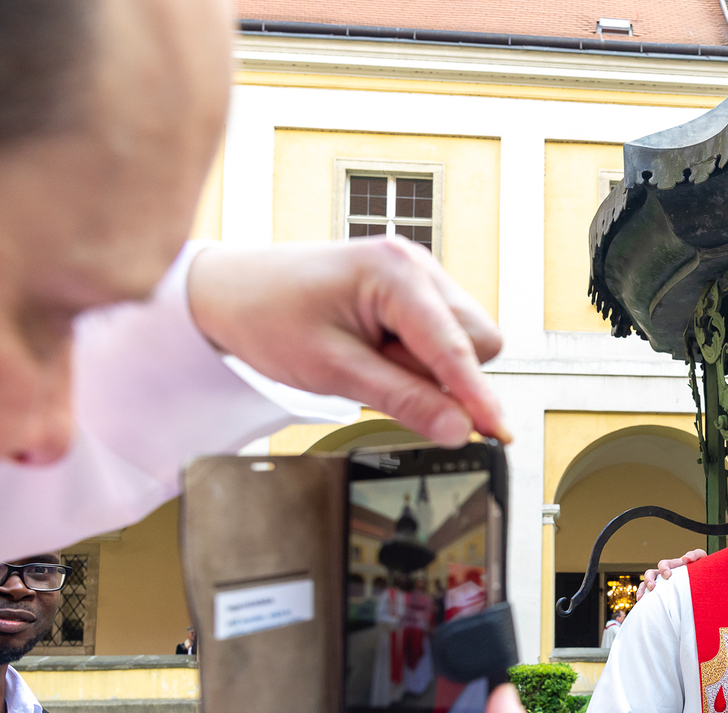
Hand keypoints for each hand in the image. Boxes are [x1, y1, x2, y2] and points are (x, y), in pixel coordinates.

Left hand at [187, 238, 506, 446]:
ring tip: (370, 360)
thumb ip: (402, 399)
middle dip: (444, 375)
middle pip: (475, 341)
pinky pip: (442, 336)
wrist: (231, 290)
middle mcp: (416, 265)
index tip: (497, 432)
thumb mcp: (333, 370)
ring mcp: (418, 275)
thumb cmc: (269, 315)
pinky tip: (377, 351)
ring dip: (428, 367)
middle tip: (378, 377)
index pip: (456, 346)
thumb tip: (456, 428)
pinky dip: (417, 357)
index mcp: (396, 271)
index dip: (477, 395)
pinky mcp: (413, 291)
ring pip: (464, 341)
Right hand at [633, 549, 706, 602]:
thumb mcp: (701, 560)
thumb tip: (685, 558)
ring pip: (645, 584)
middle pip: (650, 573)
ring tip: (642, 598)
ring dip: (642, 589)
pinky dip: (642, 597)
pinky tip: (641, 602)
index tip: (668, 575)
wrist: (703, 585)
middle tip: (652, 587)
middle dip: (649, 579)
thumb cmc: (701, 571)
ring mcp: (661, 585)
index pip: (664, 564)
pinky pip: (648, 595)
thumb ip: (695, 554)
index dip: (663, 568)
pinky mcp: (660, 595)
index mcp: (673, 566)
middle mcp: (664, 575)